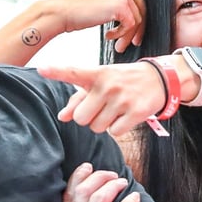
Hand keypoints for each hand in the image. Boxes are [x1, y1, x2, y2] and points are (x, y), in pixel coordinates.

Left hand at [39, 61, 166, 135]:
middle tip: (101, 108)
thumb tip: (63, 116)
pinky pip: (114, 132)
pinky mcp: (136, 112)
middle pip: (81, 118)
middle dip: (89, 118)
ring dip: (104, 124)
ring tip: (115, 110)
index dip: (57, 71)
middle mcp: (108, 85)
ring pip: (97, 128)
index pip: (73, 72)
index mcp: (96, 74)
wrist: (159, 79)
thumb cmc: (122, 81)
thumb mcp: (102, 82)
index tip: (41, 69)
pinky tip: (126, 116)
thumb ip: (79, 98)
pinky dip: (118, 128)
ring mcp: (122, 99)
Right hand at [46, 0, 145, 52]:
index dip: (135, 15)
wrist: (58, 11)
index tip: (132, 31)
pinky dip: (122, 34)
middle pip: (140, 6)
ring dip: (127, 34)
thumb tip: (130, 13)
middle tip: (133, 42)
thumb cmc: (74, 7)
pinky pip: (131, 24)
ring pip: (137, 18)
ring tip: (117, 45)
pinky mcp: (122, 3)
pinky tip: (108, 36)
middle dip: (137, 28)